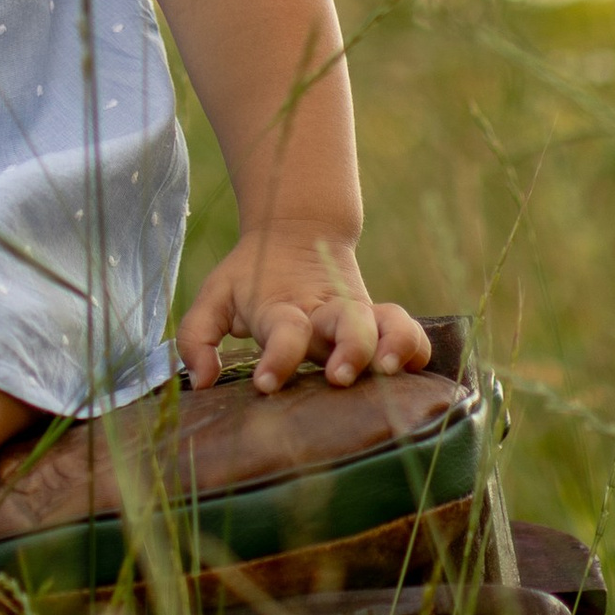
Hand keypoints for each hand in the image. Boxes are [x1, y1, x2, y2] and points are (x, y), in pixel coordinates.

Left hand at [176, 234, 432, 394]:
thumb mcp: (214, 297)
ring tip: (391, 370)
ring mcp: (356, 315)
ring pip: (388, 323)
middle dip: (350, 350)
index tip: (266, 384)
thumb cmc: (250, 277)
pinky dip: (417, 347)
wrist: (296, 230)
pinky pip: (410, 331)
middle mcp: (324, 312)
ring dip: (395, 344)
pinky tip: (414, 373)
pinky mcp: (378, 322)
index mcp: (283, 307)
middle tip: (339, 376)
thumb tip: (202, 381)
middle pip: (348, 323)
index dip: (278, 357)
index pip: (285, 330)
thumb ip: (197, 338)